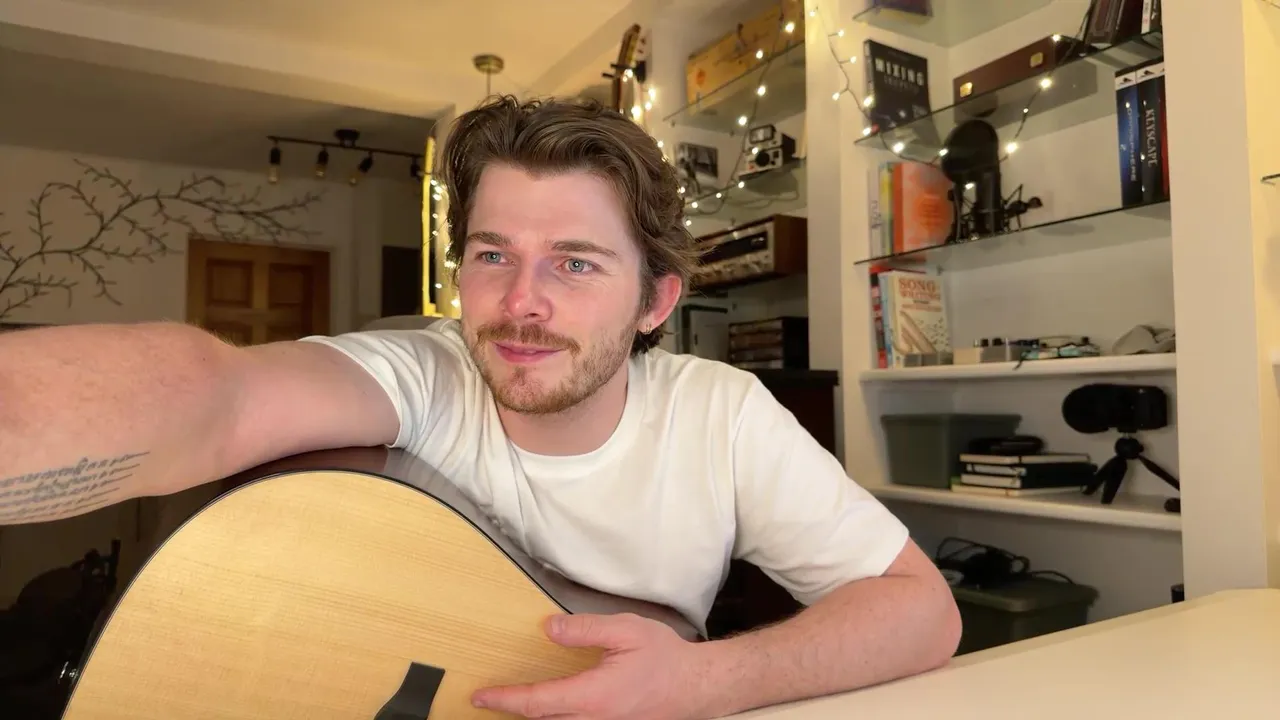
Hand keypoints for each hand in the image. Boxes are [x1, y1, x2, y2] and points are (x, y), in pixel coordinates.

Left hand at [471, 612, 708, 718]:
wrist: (698, 687)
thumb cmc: (665, 658)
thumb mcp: (625, 631)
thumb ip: (585, 629)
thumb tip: (548, 629)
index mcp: (593, 697)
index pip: (538, 702)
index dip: (506, 699)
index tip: (481, 696)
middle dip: (513, 711)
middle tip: (487, 701)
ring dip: (534, 716)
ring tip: (512, 703)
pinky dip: (555, 718)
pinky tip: (549, 708)